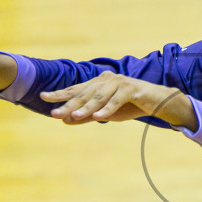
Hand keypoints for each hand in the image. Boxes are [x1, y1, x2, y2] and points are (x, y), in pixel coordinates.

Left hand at [41, 73, 197, 129]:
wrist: (158, 102)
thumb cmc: (130, 106)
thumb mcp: (105, 114)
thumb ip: (86, 116)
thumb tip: (65, 121)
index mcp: (99, 83)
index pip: (76, 89)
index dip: (60, 94)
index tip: (43, 97)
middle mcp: (107, 79)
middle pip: (84, 94)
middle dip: (68, 104)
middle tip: (54, 113)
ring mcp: (120, 83)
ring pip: (99, 97)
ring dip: (85, 108)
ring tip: (72, 116)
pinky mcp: (132, 89)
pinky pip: (117, 100)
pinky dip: (108, 109)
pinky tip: (98, 117)